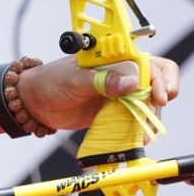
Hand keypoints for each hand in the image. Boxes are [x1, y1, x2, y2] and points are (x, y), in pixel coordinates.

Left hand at [18, 55, 179, 130]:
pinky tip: (136, 136)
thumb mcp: (74, 79)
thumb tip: (130, 82)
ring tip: (141, 130)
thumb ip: (101, 80)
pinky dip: (138, 127)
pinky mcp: (113, 110)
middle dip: (160, 96)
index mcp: (113, 59)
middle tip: (153, 110)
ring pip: (147, 102)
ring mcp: (119, 93)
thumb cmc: (50, 82)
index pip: (148, 63)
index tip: (157, 95)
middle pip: (155, 82)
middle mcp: (121, 74)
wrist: (34, 102)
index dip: (159, 77)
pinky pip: (133, 117)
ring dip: (149, 115)